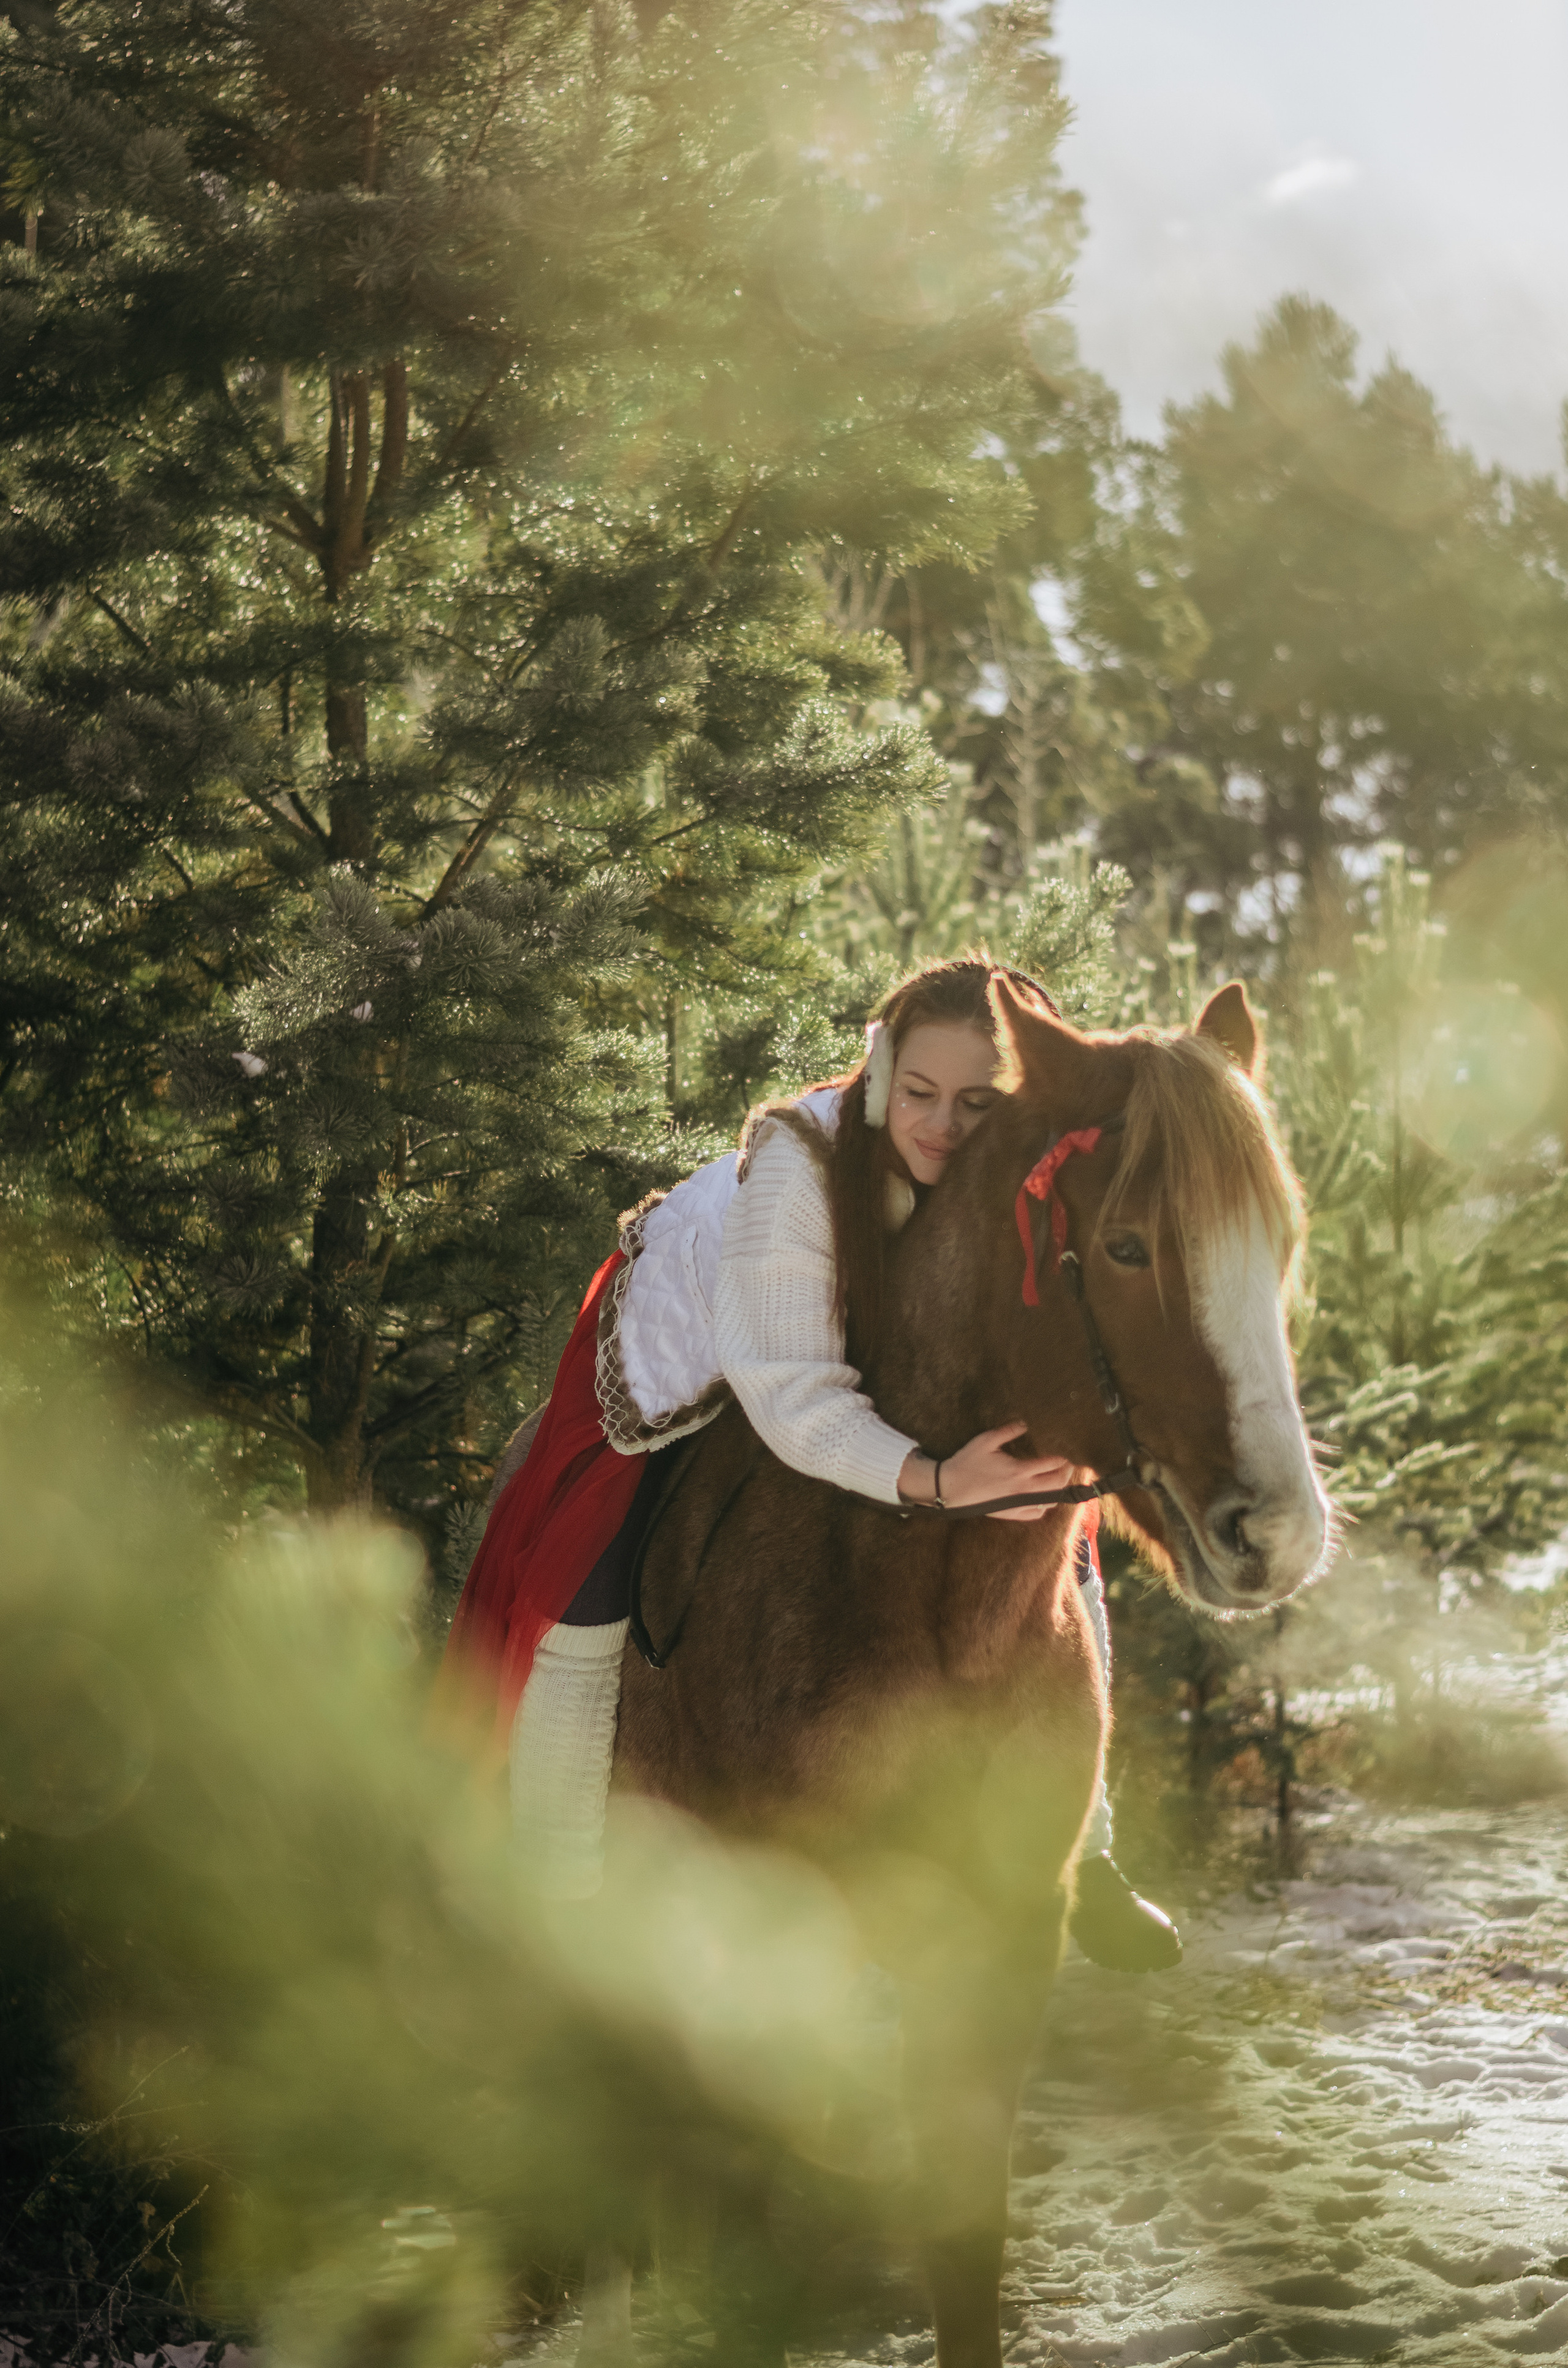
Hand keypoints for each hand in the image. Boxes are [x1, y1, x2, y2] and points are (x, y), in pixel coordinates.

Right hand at [898, 1423, 1074, 1522]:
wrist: (952, 1488)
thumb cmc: (967, 1462)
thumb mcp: (986, 1440)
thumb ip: (1008, 1431)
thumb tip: (1025, 1424)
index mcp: (1019, 1470)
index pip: (1052, 1465)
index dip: (1062, 1459)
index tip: (1065, 1455)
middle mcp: (1023, 1489)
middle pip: (1056, 1484)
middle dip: (1066, 1474)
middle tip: (1068, 1466)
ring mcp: (1019, 1503)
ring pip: (1049, 1501)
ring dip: (1058, 1490)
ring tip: (1058, 1480)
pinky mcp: (1011, 1513)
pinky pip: (1036, 1514)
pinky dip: (1044, 1507)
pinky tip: (1043, 1499)